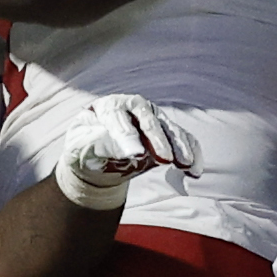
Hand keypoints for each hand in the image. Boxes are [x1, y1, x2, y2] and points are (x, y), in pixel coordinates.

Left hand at [54, 96, 200, 209]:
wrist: (97, 160)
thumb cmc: (86, 151)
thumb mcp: (82, 148)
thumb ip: (100, 145)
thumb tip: (130, 151)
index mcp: (108, 106)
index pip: (117, 117)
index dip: (127, 135)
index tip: (136, 154)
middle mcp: (133, 108)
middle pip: (148, 119)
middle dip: (158, 139)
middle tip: (165, 160)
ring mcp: (153, 119)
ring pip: (169, 129)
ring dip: (180, 147)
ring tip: (185, 165)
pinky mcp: (166, 134)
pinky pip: (183, 140)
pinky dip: (191, 153)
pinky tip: (194, 170)